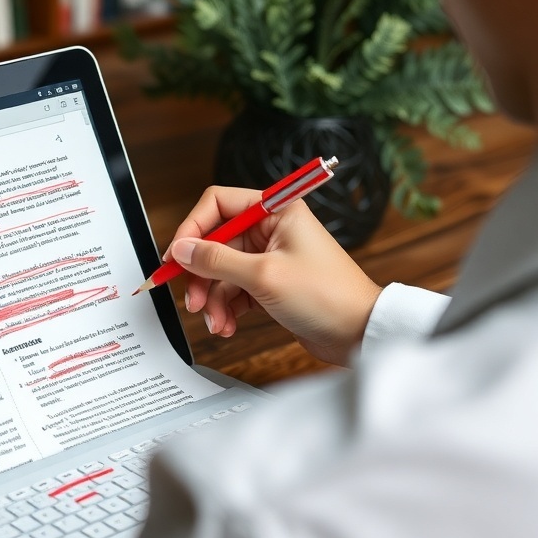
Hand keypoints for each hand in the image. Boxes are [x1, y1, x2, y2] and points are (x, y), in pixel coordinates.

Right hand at [168, 185, 381, 365]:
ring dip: (213, 298)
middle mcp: (272, 229)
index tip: (177, 255)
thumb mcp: (263, 276)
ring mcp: (270, 257)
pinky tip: (227, 326)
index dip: (193, 228)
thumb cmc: (328, 297)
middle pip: (215, 242)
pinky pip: (233, 290)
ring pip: (221, 271)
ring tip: (215, 321)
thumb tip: (182, 249)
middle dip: (201, 274)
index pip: (218, 203)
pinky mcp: (270, 283)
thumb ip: (217, 260)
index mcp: (276, 211)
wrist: (359, 333)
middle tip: (192, 299)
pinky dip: (226, 309)